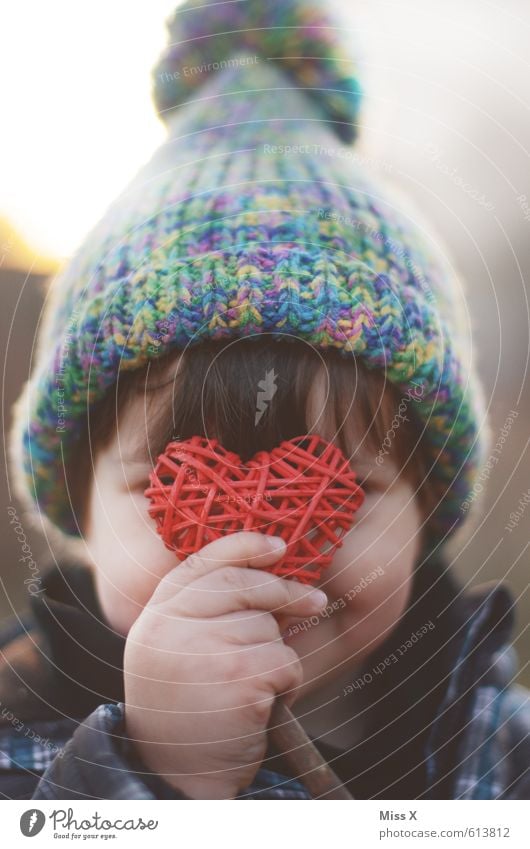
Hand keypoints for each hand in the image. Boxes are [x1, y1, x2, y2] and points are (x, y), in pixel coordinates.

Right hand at [123, 531, 327, 798]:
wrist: (177, 777)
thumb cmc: (187, 709)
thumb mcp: (178, 651)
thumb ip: (205, 611)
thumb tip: (273, 571)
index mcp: (157, 615)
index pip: (203, 563)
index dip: (245, 547)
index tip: (279, 546)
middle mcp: (173, 626)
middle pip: (243, 586)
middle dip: (285, 591)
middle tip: (315, 601)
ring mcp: (205, 648)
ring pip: (269, 628)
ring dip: (275, 656)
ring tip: (248, 689)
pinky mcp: (238, 675)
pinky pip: (285, 660)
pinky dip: (286, 684)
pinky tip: (261, 706)